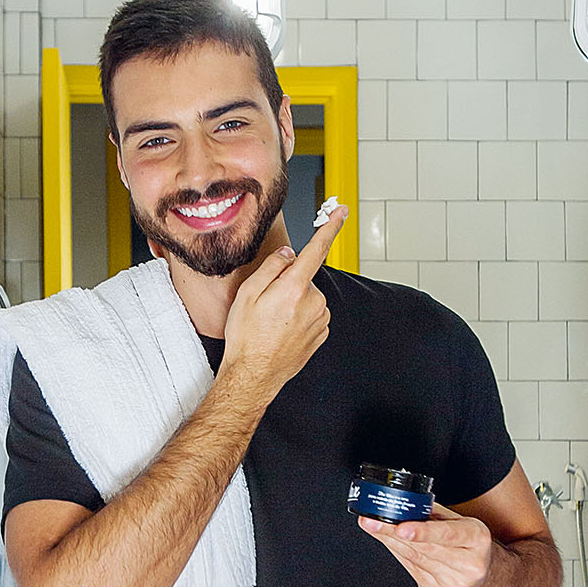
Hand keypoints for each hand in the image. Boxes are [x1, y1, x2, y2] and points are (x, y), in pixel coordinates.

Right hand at [221, 204, 346, 403]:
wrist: (254, 375)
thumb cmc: (246, 336)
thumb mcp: (247, 294)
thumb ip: (271, 267)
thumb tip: (288, 255)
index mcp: (294, 287)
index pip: (316, 249)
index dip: (330, 227)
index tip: (341, 211)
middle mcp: (313, 302)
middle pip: (303, 277)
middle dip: (287, 284)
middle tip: (266, 305)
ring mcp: (320, 319)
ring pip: (308, 297)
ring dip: (293, 302)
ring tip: (272, 322)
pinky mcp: (322, 333)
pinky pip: (311, 314)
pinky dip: (298, 318)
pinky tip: (282, 331)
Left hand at [358, 500, 493, 586]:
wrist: (482, 577)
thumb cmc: (467, 543)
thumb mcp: (458, 521)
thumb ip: (432, 513)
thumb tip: (400, 503)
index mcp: (478, 538)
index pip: (448, 533)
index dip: (423, 531)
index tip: (401, 528)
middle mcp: (470, 564)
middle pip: (424, 548)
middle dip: (393, 532)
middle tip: (371, 521)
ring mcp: (455, 583)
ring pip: (414, 559)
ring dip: (391, 541)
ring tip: (374, 526)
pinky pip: (412, 571)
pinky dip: (399, 555)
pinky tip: (392, 543)